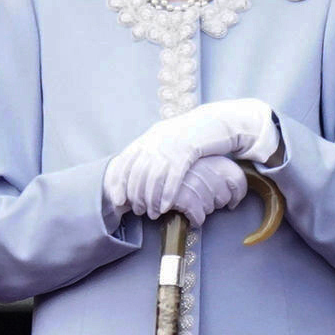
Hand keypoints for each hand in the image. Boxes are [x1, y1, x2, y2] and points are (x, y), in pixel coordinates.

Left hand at [105, 100, 278, 221]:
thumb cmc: (191, 135)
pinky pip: (173, 176)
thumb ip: (152, 152)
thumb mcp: (168, 139)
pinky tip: (166, 207)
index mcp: (149, 137)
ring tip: (152, 213)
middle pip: (137, 172)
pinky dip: (167, 193)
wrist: (216, 121)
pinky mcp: (188, 150)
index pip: (124, 161)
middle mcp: (156, 140)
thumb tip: (137, 176)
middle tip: (138, 210)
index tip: (118, 200)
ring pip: (153, 177)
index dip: (118, 182)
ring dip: (151, 199)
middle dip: (135, 195)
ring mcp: (171, 145)